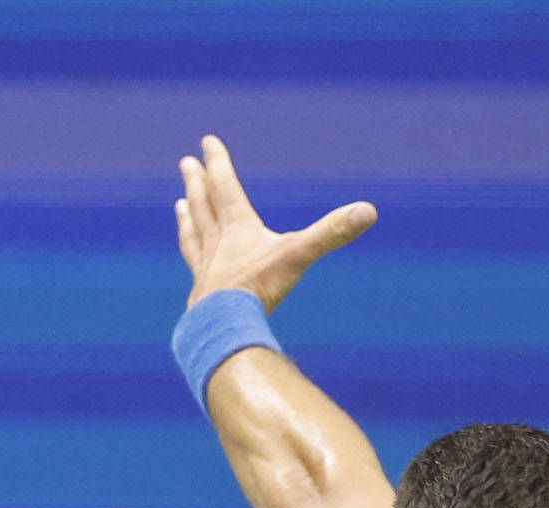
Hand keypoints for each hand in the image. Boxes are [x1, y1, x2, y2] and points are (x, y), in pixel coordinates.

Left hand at [176, 134, 375, 311]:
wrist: (221, 327)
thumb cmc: (258, 288)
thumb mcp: (299, 255)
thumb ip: (332, 232)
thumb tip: (368, 211)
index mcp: (238, 228)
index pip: (225, 186)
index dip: (218, 163)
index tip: (207, 141)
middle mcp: (217, 244)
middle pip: (204, 205)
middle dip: (197, 182)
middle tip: (186, 162)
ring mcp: (206, 269)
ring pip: (194, 235)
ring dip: (189, 217)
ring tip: (180, 205)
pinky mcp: (200, 294)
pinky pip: (194, 269)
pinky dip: (192, 259)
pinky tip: (193, 265)